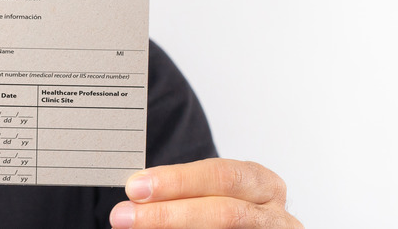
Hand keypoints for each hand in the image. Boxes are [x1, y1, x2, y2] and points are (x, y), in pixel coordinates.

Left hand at [109, 158, 301, 227]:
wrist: (249, 227)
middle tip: (123, 216)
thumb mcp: (211, 193)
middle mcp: (276, 215)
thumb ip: (180, 192)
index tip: (134, 187)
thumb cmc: (225, 210)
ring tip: (133, 227)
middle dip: (168, 214)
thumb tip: (134, 196)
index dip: (177, 180)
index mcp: (262, 183)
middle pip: (224, 213)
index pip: (221, 176)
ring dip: (172, 228)